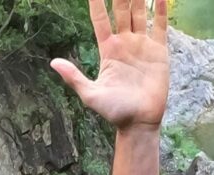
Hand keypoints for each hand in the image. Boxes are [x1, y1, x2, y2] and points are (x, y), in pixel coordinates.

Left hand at [51, 0, 168, 130]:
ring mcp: (142, 45)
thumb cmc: (114, 112)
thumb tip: (53, 62)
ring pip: (139, 12)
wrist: (138, 123)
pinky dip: (160, 9)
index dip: (96, 3)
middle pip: (121, 9)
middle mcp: (125, 43)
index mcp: (108, 50)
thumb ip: (73, 77)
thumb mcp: (90, 94)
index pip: (100, 19)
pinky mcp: (159, 51)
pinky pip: (159, 25)